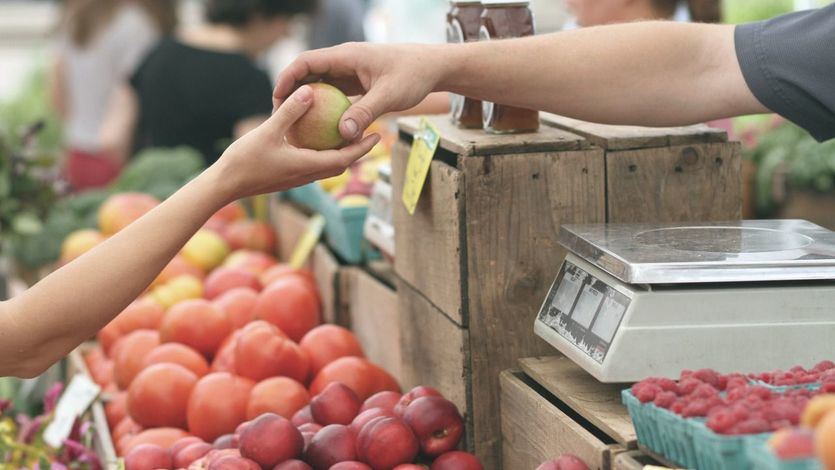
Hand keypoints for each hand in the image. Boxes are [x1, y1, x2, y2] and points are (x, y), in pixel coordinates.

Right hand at [212, 85, 380, 201]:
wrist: (224, 185)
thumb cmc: (244, 160)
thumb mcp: (268, 131)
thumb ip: (290, 112)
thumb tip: (309, 91)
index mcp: (307, 166)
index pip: (344, 159)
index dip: (362, 148)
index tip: (377, 135)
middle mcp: (306, 175)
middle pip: (340, 164)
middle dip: (357, 150)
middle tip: (371, 133)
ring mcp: (296, 178)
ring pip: (326, 166)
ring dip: (341, 153)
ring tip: (349, 135)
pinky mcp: (287, 176)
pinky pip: (312, 164)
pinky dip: (322, 153)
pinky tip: (317, 138)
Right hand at [273, 42, 445, 140]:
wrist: (433, 67)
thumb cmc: (413, 75)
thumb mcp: (389, 96)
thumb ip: (365, 113)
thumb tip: (343, 134)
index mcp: (346, 56)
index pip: (306, 62)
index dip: (287, 78)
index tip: (277, 99)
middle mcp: (344, 61)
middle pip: (308, 73)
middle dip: (291, 92)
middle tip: (279, 116)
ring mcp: (350, 71)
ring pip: (320, 84)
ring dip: (307, 101)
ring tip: (294, 124)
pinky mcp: (357, 82)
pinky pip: (334, 94)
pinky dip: (324, 107)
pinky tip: (320, 128)